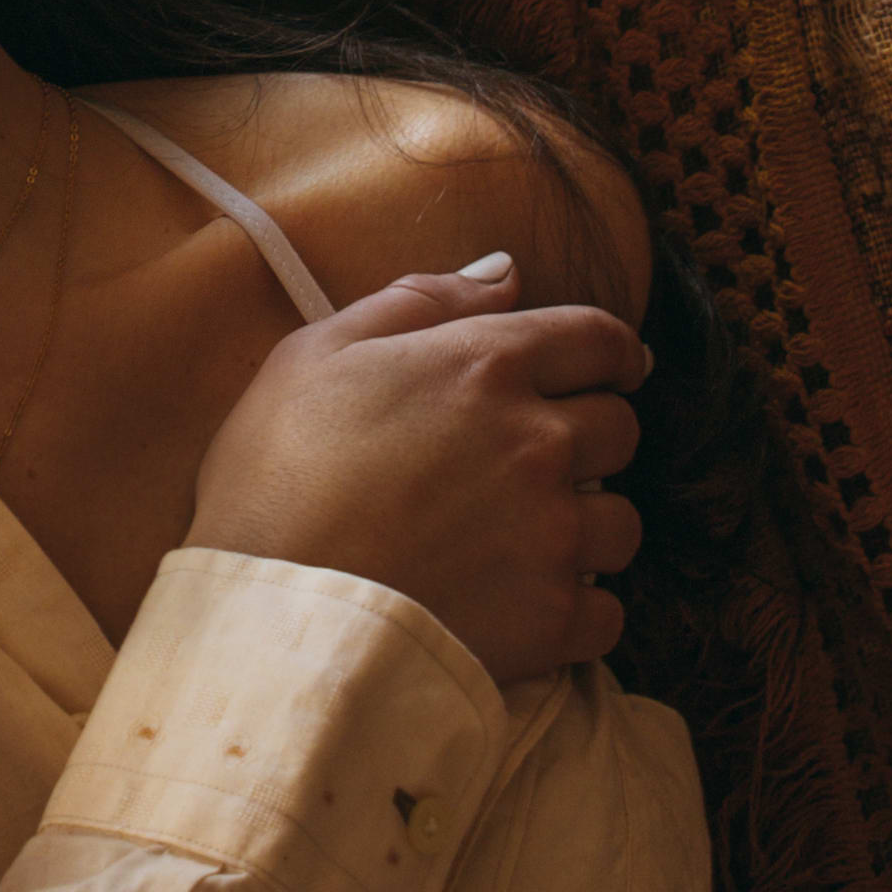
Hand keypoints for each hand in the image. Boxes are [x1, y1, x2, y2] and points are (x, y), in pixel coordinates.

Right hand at [185, 259, 647, 690]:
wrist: (270, 617)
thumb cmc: (274, 480)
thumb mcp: (315, 356)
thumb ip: (419, 300)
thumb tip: (507, 272)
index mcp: (485, 366)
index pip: (599, 340)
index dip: (613, 353)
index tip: (611, 370)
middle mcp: (538, 443)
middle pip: (619, 429)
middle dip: (589, 440)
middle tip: (534, 465)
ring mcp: (553, 534)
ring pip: (621, 523)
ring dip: (585, 529)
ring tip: (525, 545)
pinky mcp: (553, 619)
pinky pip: (607, 613)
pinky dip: (577, 612)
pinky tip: (526, 609)